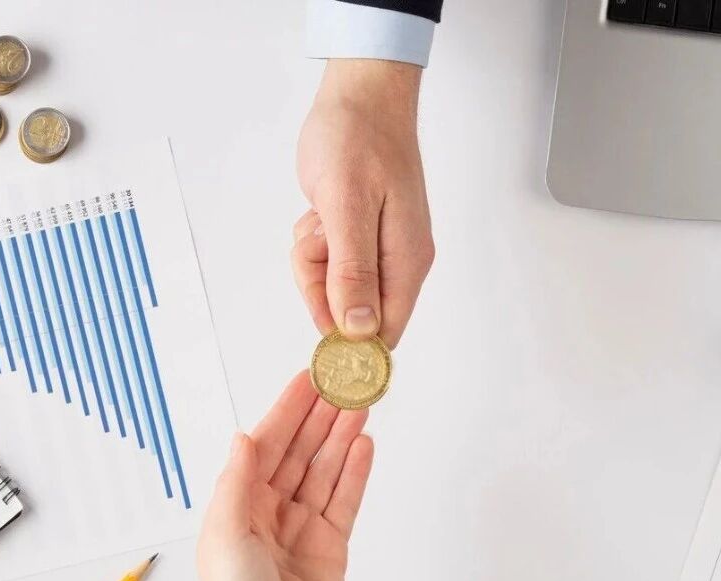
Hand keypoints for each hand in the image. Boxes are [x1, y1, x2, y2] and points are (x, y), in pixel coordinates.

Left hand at [197, 372, 373, 580]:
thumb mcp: (225, 534)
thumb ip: (237, 482)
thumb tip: (243, 437)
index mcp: (239, 502)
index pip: (267, 444)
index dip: (287, 411)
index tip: (307, 381)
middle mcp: (271, 508)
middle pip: (301, 451)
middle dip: (321, 416)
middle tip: (344, 384)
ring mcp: (303, 525)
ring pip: (326, 469)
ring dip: (342, 437)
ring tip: (361, 405)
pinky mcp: (331, 543)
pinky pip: (345, 499)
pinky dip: (356, 472)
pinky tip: (365, 445)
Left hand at [294, 58, 434, 348]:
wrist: (360, 95)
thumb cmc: (358, 139)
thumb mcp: (347, 206)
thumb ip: (353, 271)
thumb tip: (360, 329)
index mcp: (407, 262)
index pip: (384, 334)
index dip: (349, 345)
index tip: (315, 331)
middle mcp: (401, 263)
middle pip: (353, 314)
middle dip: (321, 287)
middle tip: (318, 239)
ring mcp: (382, 250)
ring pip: (334, 288)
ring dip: (314, 260)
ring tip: (319, 217)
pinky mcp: (363, 238)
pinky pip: (329, 263)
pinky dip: (315, 243)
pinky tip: (320, 211)